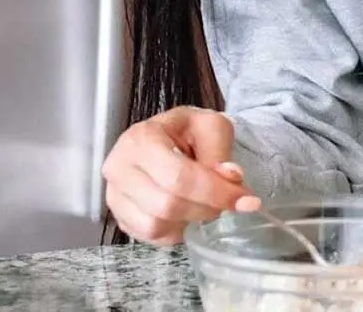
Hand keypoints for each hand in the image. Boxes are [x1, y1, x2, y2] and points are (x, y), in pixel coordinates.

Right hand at [102, 105, 259, 245]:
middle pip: (167, 204)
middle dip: (206, 208)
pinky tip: (187, 213)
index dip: (215, 193)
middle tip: (226, 202)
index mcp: (141, 139)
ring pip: (156, 225)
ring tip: (204, 204)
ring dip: (190, 220)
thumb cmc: (189, 131)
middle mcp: (120, 168)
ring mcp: (115, 195)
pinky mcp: (120, 216)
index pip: (178, 177)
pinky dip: (175, 231)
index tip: (246, 200)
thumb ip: (220, 151)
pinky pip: (149, 236)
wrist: (171, 137)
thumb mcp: (211, 127)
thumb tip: (230, 177)